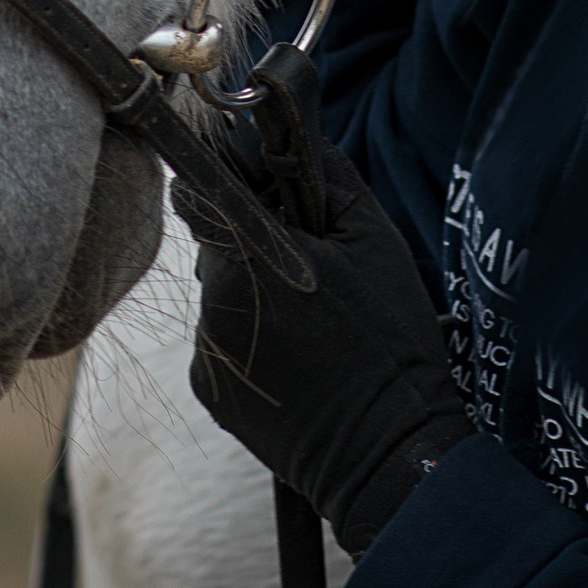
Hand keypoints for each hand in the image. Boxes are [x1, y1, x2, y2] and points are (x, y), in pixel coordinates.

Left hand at [178, 141, 472, 554]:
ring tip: (312, 321)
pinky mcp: (208, 390)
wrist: (385, 449)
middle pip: (216, 243)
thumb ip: (325, 177)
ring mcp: (207, 350)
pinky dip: (250, 338)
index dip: (221, 177)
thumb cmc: (388, 338)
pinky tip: (298, 358)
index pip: (199, 190)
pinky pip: (220, 339)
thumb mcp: (374, 239)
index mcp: (252, 254)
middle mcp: (215, 300)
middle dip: (252, 240)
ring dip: (253, 291)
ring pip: (221, 292)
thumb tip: (289, 138)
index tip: (249, 182)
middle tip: (309, 261)